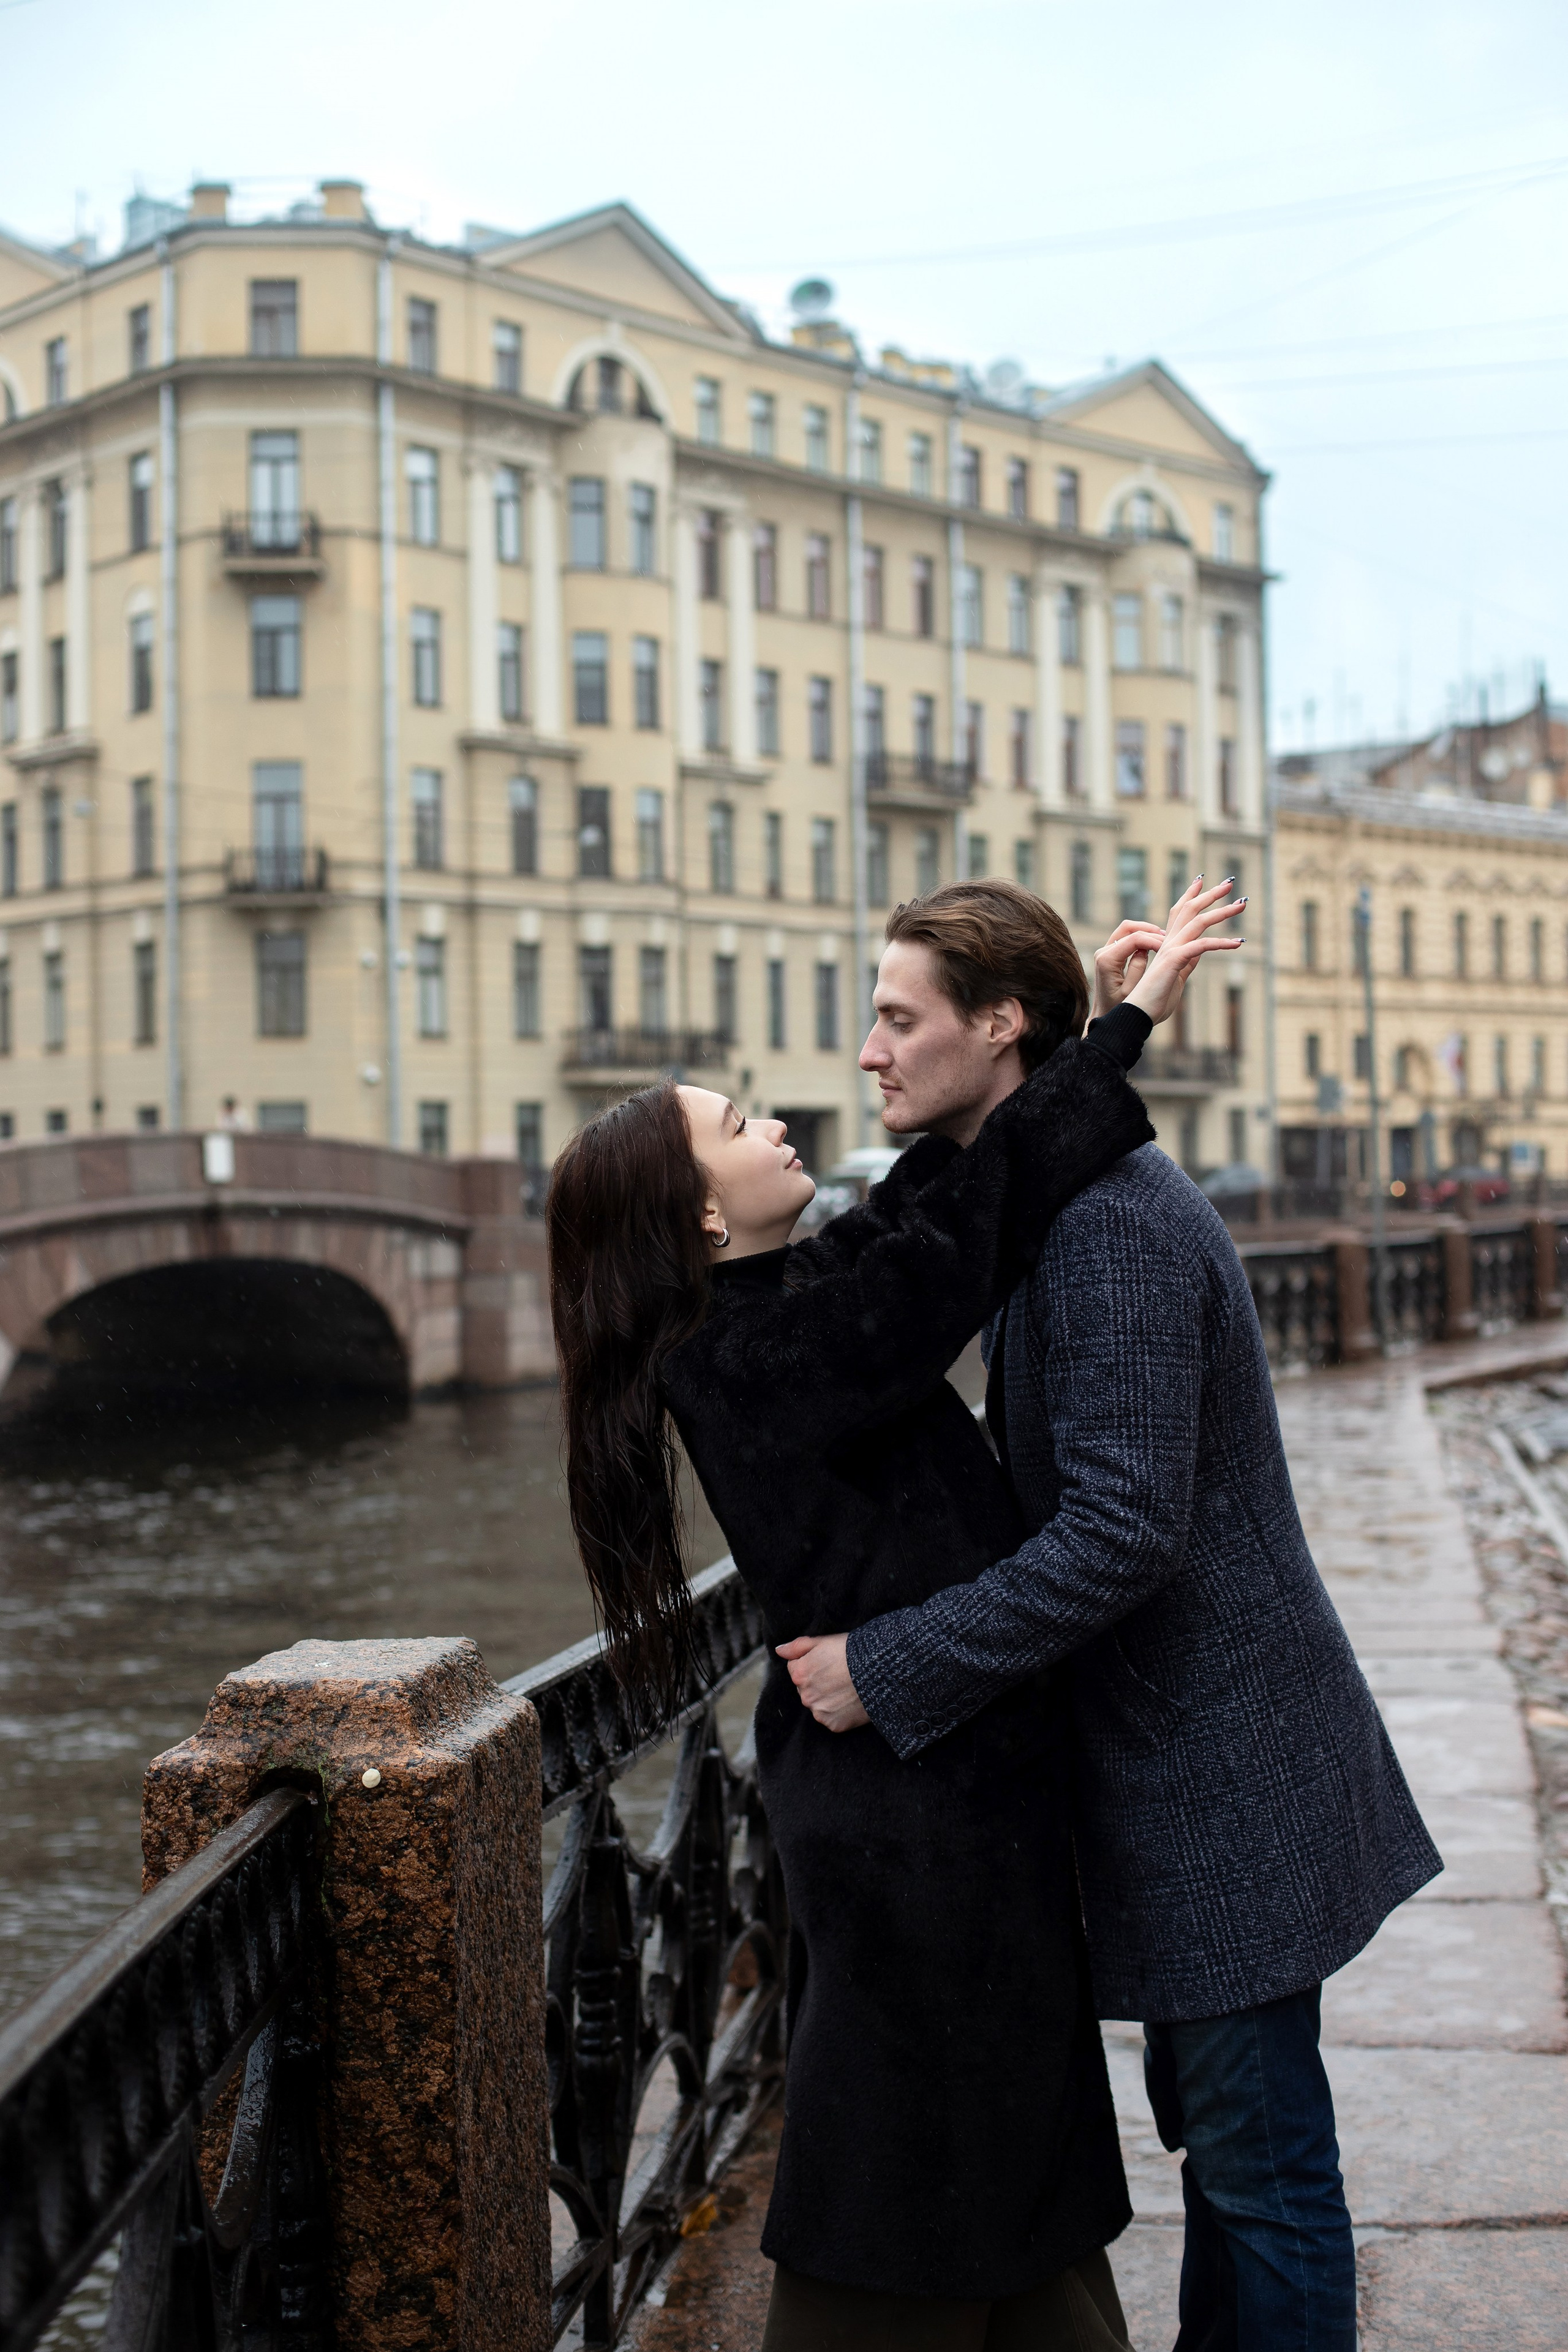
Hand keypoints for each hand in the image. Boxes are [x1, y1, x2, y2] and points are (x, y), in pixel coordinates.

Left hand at [776, 1633, 869, 1732]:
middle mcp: (805, 1696)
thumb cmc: (851, 1652)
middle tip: (839, 1675)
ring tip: (847, 1688)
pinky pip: (832, 1718)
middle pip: (806, 1689)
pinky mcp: (834, 1724)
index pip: (797, 1670)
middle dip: (818, 1683)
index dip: (813, 1664)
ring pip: (819, 1704)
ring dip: (828, 1699)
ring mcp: (819, 1712)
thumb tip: (779, 1650)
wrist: (878, 1671)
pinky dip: (839, 1712)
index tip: (829, 1663)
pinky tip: (851, 1700)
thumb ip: (797, 1646)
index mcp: (799, 1674)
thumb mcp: (822, 1641)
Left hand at [1091, 920, 1167, 1020]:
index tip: (1169, 946)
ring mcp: (1105, 951)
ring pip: (1126, 930)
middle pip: (1128, 928)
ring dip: (1145, 931)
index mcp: (1107, 960)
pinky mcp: (1109, 953)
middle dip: (1149, 930)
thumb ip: (1138, 969)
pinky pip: (1125, 937)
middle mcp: (1103, 952)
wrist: (1104, 1014)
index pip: (1133, 939)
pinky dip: (1141, 937)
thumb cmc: (1118, 1007)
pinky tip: (1154, 944)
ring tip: (1163, 939)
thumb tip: (1144, 949)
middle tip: (1168, 937)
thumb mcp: (1131, 992)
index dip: (1153, 939)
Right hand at [1123, 876, 1243, 1026]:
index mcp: (1167, 945)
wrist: (1138, 1014)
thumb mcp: (1178, 979)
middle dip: (1210, 894)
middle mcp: (1168, 943)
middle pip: (1190, 910)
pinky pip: (1201, 946)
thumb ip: (1188, 963)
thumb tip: (1200, 954)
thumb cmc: (1154, 1001)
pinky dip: (1221, 943)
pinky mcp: (1174, 960)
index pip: (1179, 913)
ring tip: (1242, 904)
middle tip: (1229, 882)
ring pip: (1198, 921)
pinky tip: (1238, 943)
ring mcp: (1170, 950)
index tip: (1201, 881)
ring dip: (1222, 912)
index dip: (1190, 895)